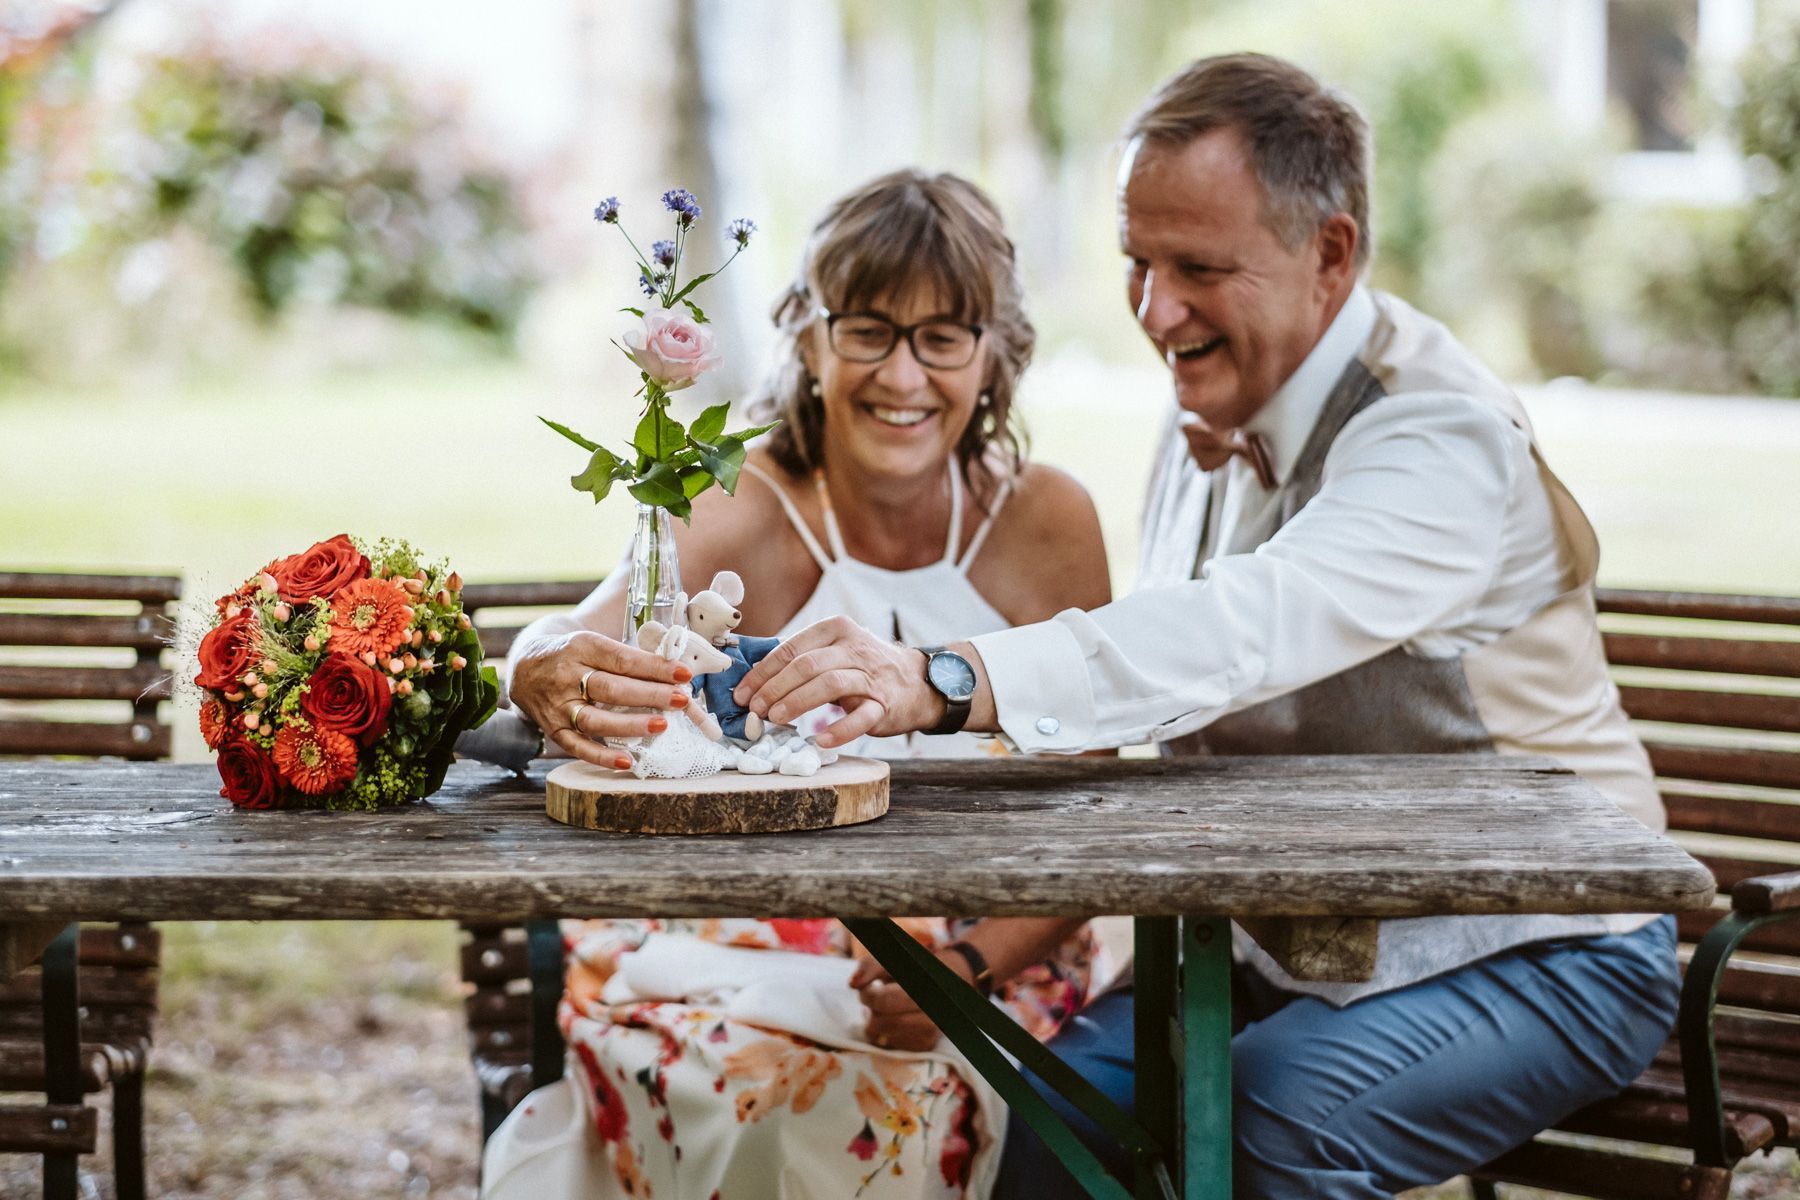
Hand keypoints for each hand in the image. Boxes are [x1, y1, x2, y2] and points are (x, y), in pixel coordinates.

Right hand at [507, 630, 694, 767]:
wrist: (525, 666)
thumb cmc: (573, 654)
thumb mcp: (593, 643)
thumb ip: (627, 657)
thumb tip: (673, 673)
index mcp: (581, 647)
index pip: (621, 658)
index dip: (653, 667)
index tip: (683, 674)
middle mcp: (566, 676)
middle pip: (610, 688)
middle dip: (649, 694)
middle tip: (680, 699)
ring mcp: (558, 705)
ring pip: (595, 718)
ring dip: (630, 724)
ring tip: (661, 725)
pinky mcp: (553, 729)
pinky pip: (577, 746)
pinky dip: (601, 756)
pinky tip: (627, 761)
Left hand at [731, 616, 940, 747]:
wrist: (916, 682)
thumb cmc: (863, 667)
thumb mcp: (835, 649)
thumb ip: (801, 656)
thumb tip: (752, 676)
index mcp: (836, 629)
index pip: (792, 648)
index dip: (763, 672)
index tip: (742, 692)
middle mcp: (855, 648)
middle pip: (807, 666)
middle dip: (774, 689)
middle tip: (754, 709)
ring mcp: (871, 677)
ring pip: (829, 685)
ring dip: (797, 703)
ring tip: (774, 719)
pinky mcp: (884, 705)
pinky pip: (860, 718)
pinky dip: (838, 730)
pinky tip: (818, 740)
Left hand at [850, 951, 975, 1052]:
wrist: (938, 985)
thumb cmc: (907, 972)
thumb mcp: (889, 961)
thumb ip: (869, 966)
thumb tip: (852, 983)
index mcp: (923, 984)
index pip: (882, 1000)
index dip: (867, 995)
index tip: (868, 989)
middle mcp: (931, 1009)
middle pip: (881, 1023)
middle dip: (870, 1013)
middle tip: (874, 1002)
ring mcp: (931, 1029)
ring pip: (884, 1037)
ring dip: (874, 1026)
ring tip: (883, 1012)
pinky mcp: (927, 1044)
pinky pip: (892, 1047)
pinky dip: (885, 1036)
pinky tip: (891, 1023)